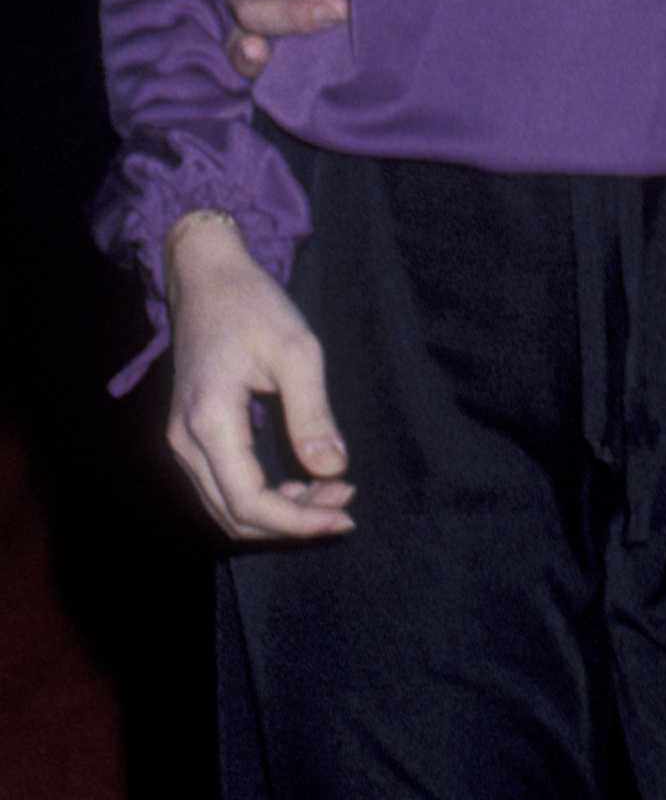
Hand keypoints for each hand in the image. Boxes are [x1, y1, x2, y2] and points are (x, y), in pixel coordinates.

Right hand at [164, 216, 354, 543]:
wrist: (206, 277)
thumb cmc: (253, 305)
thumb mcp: (296, 349)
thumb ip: (313, 412)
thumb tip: (334, 470)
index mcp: (209, 422)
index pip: (250, 502)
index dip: (299, 521)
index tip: (347, 516)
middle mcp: (185, 442)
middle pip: (236, 516)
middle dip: (295, 520)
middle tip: (346, 501)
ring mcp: (182, 441)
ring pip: (227, 507)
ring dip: (279, 512)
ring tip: (332, 493)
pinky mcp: (190, 436)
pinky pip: (223, 487)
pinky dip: (261, 497)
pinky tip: (301, 482)